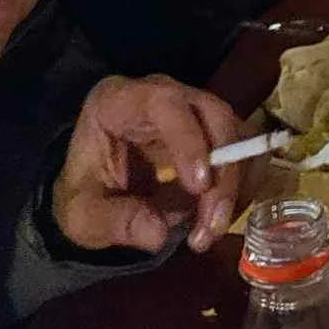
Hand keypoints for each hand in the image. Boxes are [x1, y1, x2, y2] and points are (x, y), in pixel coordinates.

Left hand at [52, 75, 243, 254]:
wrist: (99, 191)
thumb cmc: (86, 193)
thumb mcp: (82, 215)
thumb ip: (112, 221)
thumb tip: (158, 233)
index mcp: (121, 101)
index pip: (164, 103)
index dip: (189, 140)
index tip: (199, 187)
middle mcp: (165, 95)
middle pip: (213, 115)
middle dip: (222, 173)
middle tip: (212, 225)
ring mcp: (196, 111)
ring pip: (238, 133)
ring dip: (236, 184)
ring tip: (211, 230)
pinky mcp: (217, 132)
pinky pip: (246, 150)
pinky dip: (243, 185)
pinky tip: (220, 217)